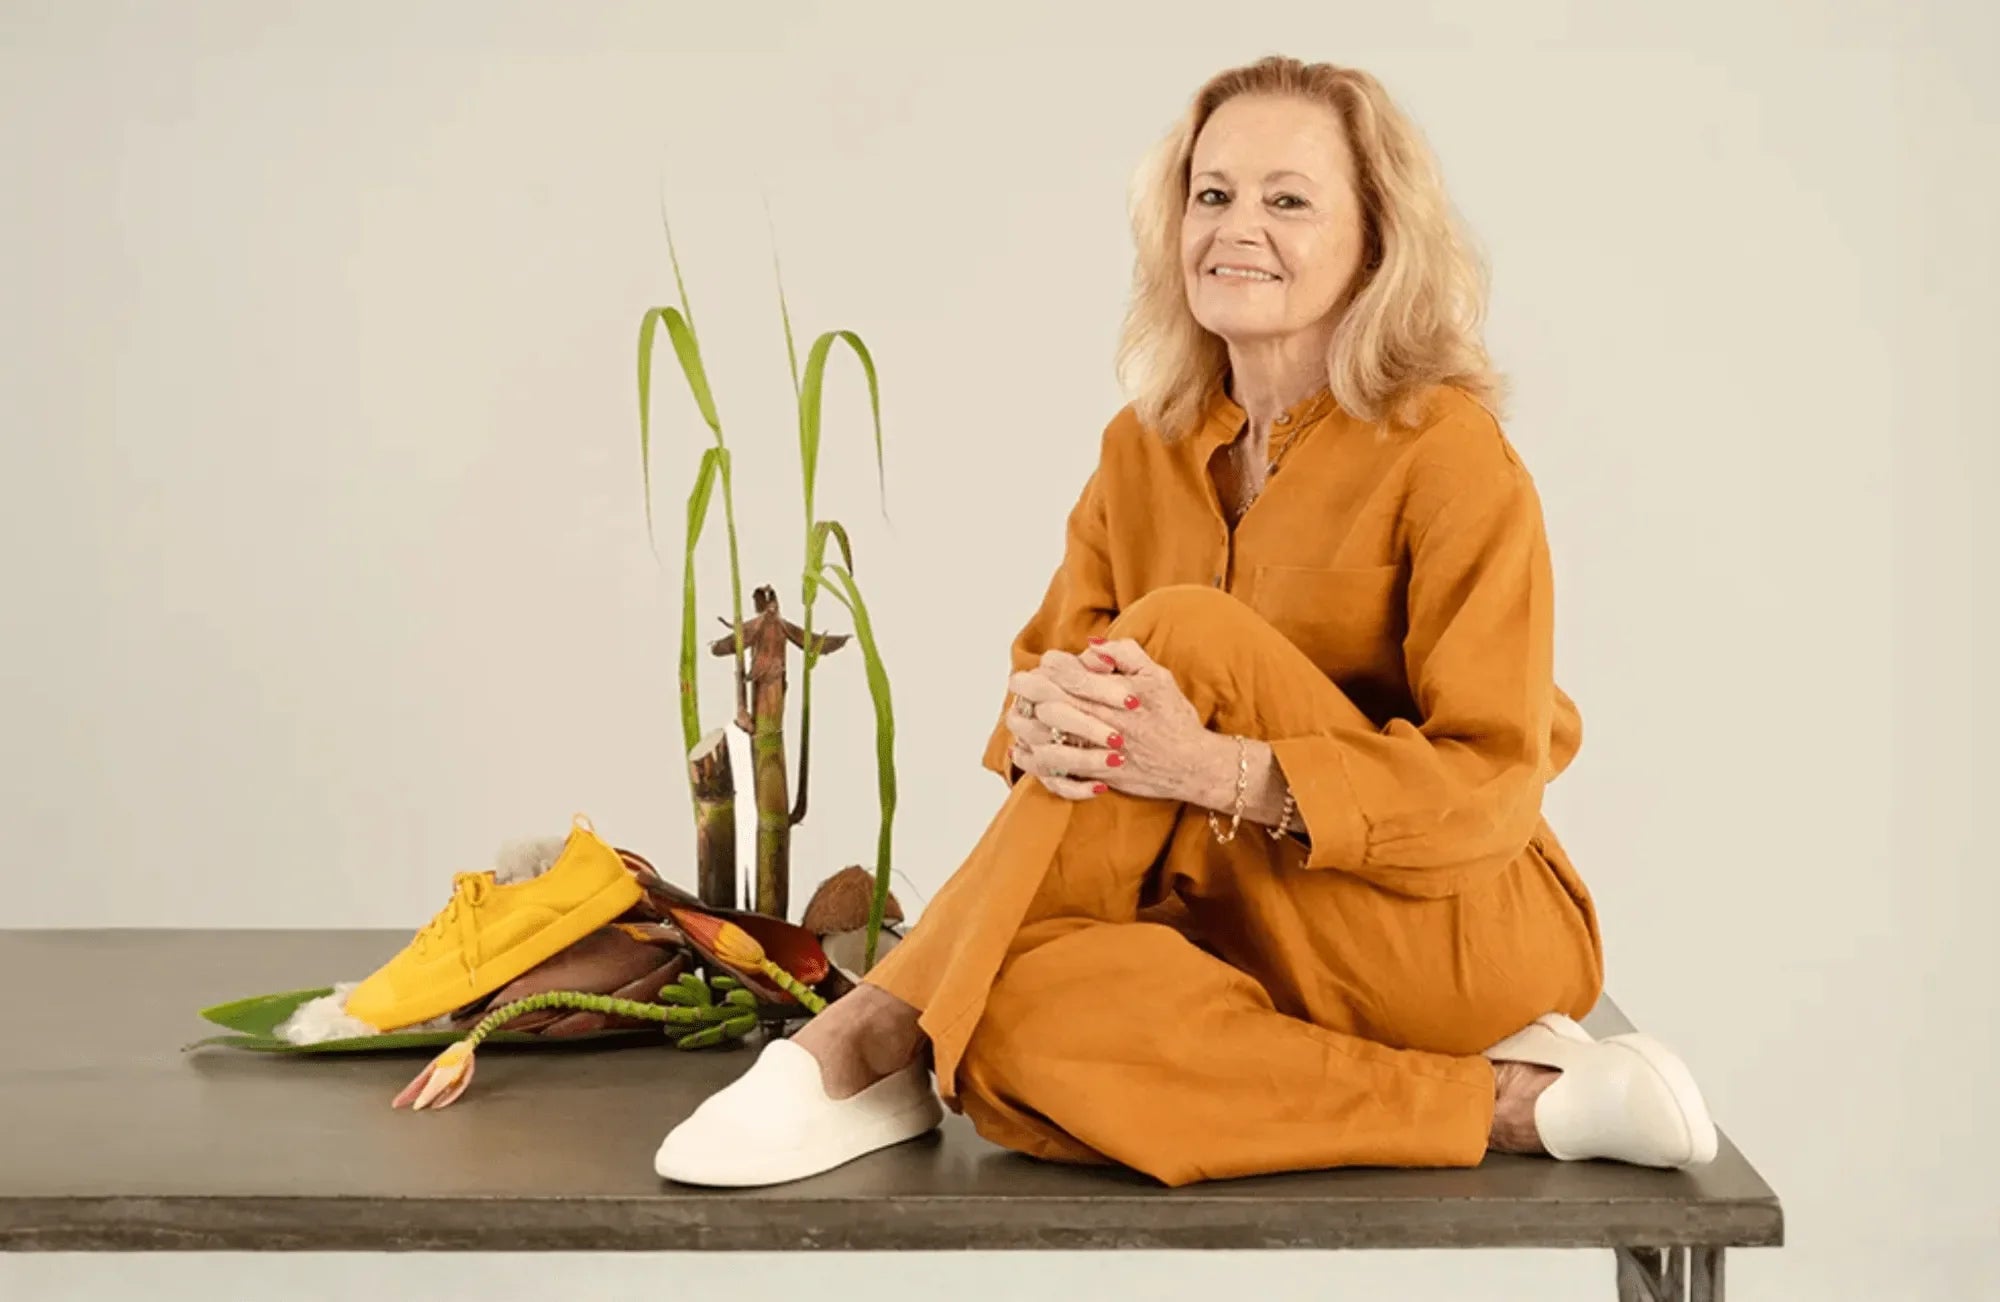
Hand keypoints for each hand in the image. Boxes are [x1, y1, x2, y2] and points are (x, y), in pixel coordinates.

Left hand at [1006, 636, 1214, 803]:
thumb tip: (1092, 644)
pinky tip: (1025, 750)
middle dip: (1028, 689)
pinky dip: (1035, 761)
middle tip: (1018, 682)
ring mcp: (1095, 751)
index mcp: (1114, 695)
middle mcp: (1101, 722)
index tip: (1043, 664)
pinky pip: (1054, 770)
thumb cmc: (1174, 718)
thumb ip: (1125, 654)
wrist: (1191, 765)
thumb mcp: (1157, 676)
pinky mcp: (1093, 774)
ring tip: (1018, 714)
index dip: (1049, 665)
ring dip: (1026, 724)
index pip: (1068, 674)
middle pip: (1049, 702)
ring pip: (1045, 738)